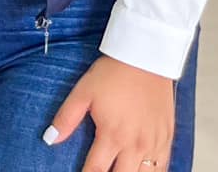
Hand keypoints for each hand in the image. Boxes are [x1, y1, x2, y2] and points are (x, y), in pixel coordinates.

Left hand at [43, 55, 175, 171]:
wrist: (145, 58)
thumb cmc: (114, 73)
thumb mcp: (83, 92)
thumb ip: (66, 118)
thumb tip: (50, 139)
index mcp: (113, 135)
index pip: (96, 171)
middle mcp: (136, 144)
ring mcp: (154, 142)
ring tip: (120, 171)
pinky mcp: (167, 137)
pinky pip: (164, 166)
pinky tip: (142, 170)